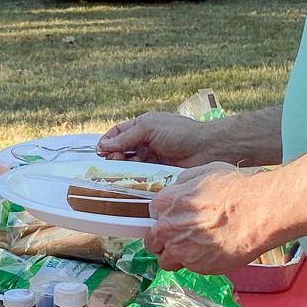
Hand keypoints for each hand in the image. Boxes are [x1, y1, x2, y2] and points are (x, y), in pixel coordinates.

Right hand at [98, 112, 223, 168]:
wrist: (207, 149)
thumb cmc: (180, 133)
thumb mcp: (149, 128)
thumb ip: (126, 138)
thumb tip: (103, 146)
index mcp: (144, 126)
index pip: (119, 132)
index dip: (108, 141)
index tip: (99, 151)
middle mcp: (146, 141)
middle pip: (122, 150)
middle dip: (113, 155)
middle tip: (111, 161)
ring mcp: (153, 158)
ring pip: (130, 164)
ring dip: (121, 167)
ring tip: (118, 170)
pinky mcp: (158, 172)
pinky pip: (142, 176)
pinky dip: (133, 178)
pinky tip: (128, 180)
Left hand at [146, 165, 278, 274]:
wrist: (257, 213)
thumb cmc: (235, 190)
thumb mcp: (203, 173)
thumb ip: (183, 184)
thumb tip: (178, 190)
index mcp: (165, 203)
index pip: (151, 215)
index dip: (165, 217)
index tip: (174, 220)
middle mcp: (167, 229)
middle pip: (152, 242)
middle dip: (163, 241)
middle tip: (180, 238)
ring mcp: (181, 251)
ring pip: (166, 261)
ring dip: (176, 257)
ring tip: (194, 250)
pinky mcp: (198, 267)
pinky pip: (190, 269)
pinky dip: (198, 263)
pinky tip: (212, 252)